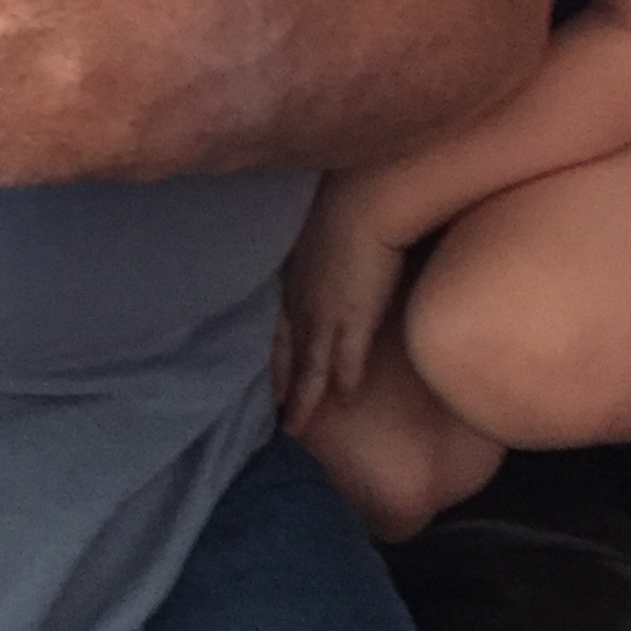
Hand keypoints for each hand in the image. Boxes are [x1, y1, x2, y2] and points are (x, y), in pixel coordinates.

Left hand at [275, 170, 408, 433]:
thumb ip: (312, 250)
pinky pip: (347, 359)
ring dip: (305, 399)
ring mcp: (325, 312)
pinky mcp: (355, 317)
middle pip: (286, 353)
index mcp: (289, 277)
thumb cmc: (340, 203)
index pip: (274, 326)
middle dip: (281, 386)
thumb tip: (318, 254)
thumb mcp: (313, 231)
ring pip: (311, 366)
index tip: (268, 381)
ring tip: (297, 428)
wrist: (362, 201)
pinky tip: (346, 400)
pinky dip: (346, 380)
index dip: (271, 356)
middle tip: (277, 418)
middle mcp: (301, 299)